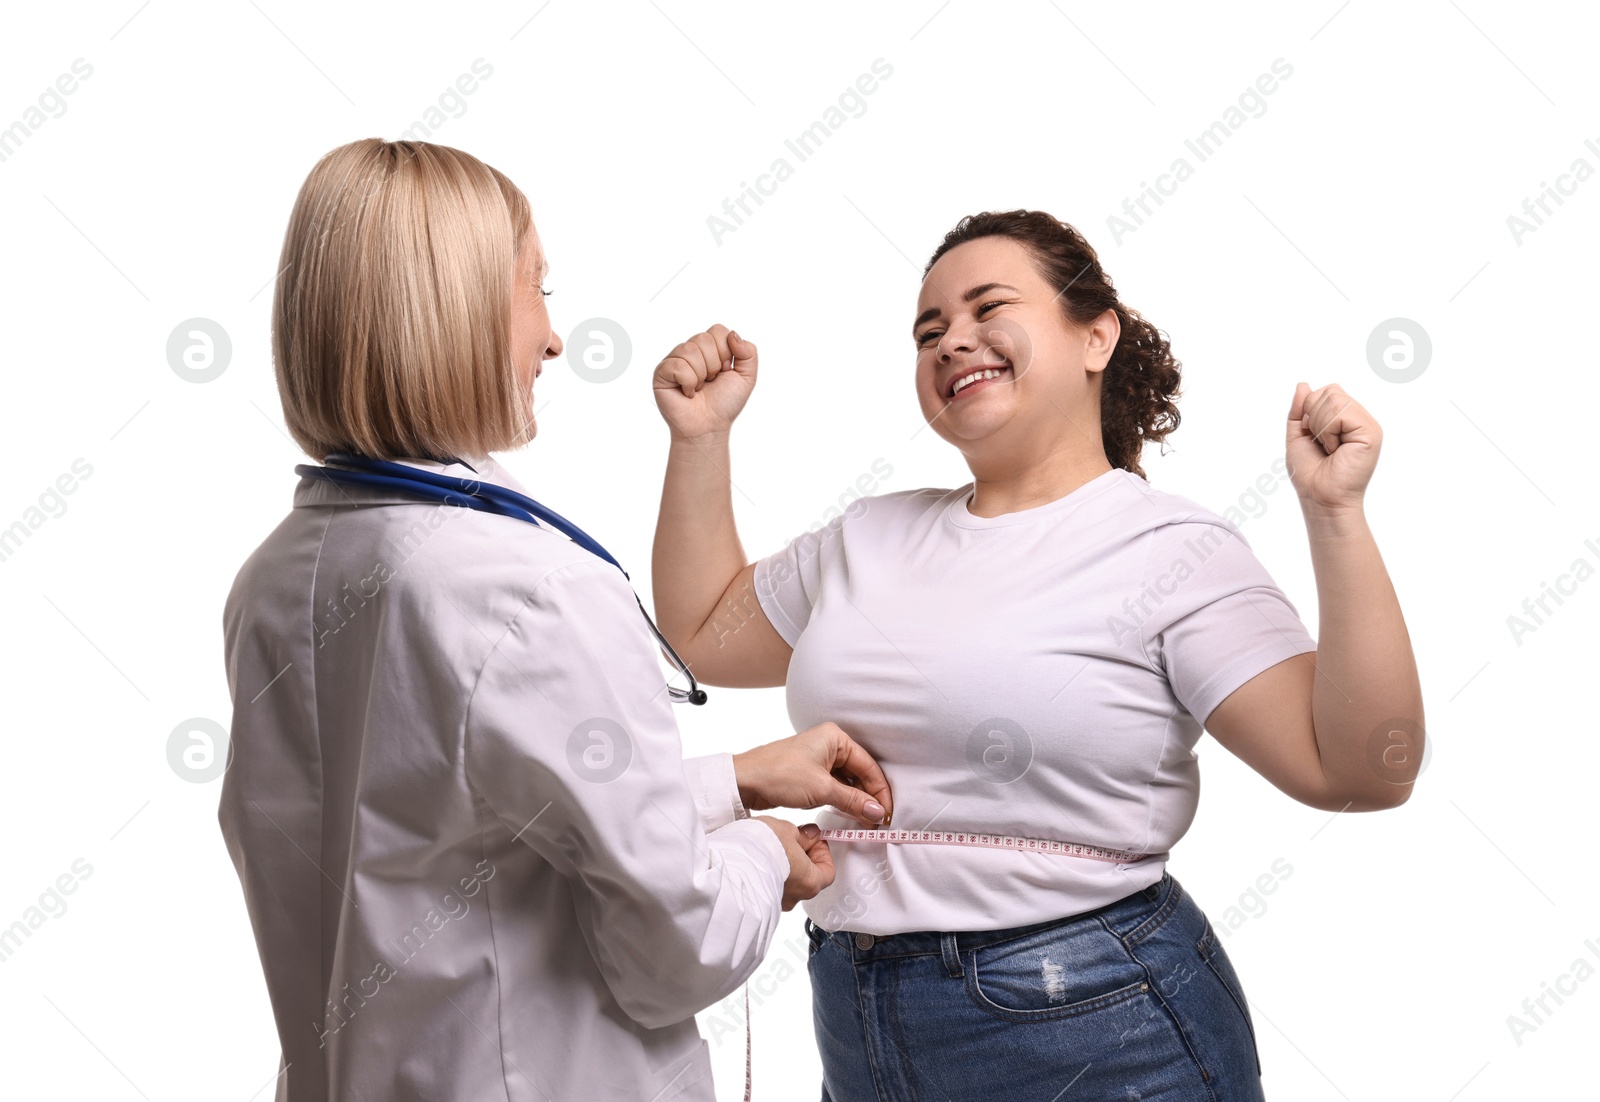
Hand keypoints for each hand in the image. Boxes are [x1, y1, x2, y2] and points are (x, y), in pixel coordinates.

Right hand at [652, 324, 757, 441]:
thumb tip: (733, 334)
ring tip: (698, 388)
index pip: (718, 330)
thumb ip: (749, 352)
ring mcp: (674, 360)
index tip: (725, 372)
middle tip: (710, 382)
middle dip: (714, 365)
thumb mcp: (747, 377)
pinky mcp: (661, 372)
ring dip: (701, 375)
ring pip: (690, 350)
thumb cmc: (724, 404)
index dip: (726, 353)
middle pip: (704, 339)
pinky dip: (688, 382)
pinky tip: (687, 392)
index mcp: (709, 348)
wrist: (709, 427)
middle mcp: (690, 350)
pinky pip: (677, 365)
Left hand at [734, 722, 893, 826]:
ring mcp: (819, 759)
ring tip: (865, 822)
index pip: (868, 766)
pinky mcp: (810, 774)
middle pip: (860, 773)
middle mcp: (829, 744)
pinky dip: (843, 801)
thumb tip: (877, 812)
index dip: (879, 791)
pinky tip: (849, 815)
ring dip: (856, 801)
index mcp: (835, 738)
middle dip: (869, 797)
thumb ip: (853, 801)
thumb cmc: (778, 774)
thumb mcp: (821, 789)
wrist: (744, 781)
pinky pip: (835, 787)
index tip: (886, 812)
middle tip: (877, 821)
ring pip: (848, 782)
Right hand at [754, 818, 834, 909]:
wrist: (727, 864)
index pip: (828, 872)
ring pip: (787, 883)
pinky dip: (768, 874)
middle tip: (791, 839)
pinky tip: (758, 858)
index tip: (813, 839)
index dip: (822, 853)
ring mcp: (775, 903)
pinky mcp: (757, 902)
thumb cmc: (760, 848)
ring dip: (783, 866)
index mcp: (810, 882)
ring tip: (770, 847)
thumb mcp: (786, 829)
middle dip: (801, 857)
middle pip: (807, 877)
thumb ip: (802, 835)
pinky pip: (769, 887)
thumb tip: (809, 835)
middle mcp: (794, 897)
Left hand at [1286, 382, 1381, 517]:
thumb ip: (1299, 409)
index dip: (1308, 410)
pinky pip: (1341, 412)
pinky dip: (1328, 432)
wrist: (1320, 497)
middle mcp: (1359, 418)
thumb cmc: (1310, 472)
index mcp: (1344, 418)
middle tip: (1321, 444)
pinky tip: (1336, 449)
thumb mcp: (1297, 435)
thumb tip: (1303, 384)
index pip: (1325, 391)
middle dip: (1313, 417)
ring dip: (1320, 426)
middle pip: (1330, 391)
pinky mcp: (1371, 431)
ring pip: (1334, 399)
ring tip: (1329, 448)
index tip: (1312, 437)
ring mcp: (1367, 424)